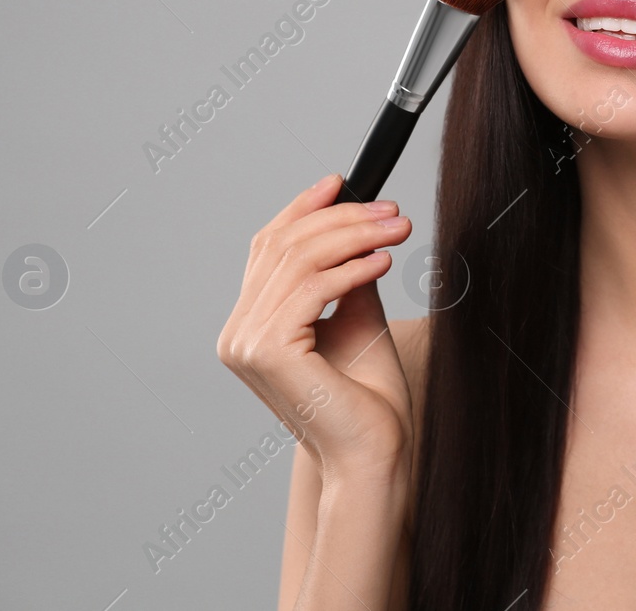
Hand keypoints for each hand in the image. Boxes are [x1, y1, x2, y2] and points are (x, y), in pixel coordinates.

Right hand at [217, 173, 415, 485]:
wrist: (375, 452)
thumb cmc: (367, 396)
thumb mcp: (357, 316)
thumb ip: (346, 273)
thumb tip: (357, 222)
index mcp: (250, 326)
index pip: (266, 248)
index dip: (301, 209)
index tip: (340, 182)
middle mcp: (237, 334)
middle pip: (283, 246)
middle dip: (341, 218)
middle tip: (392, 211)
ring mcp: (246, 344)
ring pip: (298, 261)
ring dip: (354, 236)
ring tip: (398, 230)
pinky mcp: (268, 352)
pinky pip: (311, 288)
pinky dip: (351, 267)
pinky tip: (384, 260)